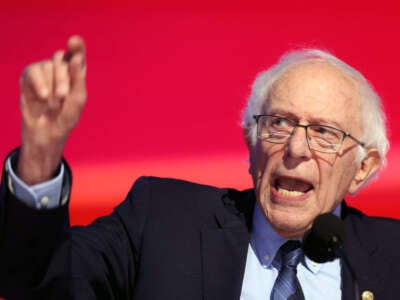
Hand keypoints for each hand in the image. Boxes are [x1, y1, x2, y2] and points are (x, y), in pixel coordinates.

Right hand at [17, 36, 86, 184]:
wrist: (47, 131)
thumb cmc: (66, 116)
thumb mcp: (78, 99)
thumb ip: (78, 78)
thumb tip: (74, 57)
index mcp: (76, 73)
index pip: (77, 55)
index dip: (77, 46)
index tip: (75, 41)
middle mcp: (60, 69)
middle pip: (61, 58)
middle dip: (63, 76)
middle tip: (63, 95)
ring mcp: (44, 72)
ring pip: (47, 64)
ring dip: (52, 83)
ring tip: (54, 101)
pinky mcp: (29, 77)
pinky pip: (33, 70)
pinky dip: (39, 82)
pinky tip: (43, 96)